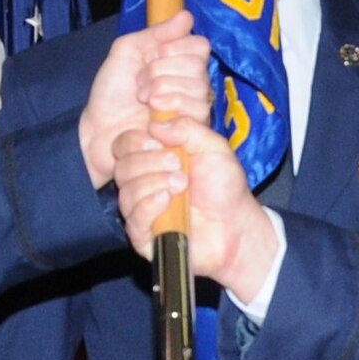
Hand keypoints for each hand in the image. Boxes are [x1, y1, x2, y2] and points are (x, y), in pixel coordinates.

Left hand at [79, 12, 212, 188]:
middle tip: (140, 84)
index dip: (173, 48)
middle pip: (198, 65)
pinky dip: (171, 107)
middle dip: (161, 71)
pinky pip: (198, 110)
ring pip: (198, 87)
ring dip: (163, 89)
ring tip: (143, 100)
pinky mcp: (193, 131)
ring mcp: (195, 108)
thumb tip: (187, 16)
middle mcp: (193, 83)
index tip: (149, 57)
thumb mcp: (127, 51)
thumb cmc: (112, 92)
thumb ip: (156, 33)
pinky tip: (153, 115)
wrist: (99, 128)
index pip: (199, 45)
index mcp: (181, 62)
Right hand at [111, 117, 282, 303]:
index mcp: (154, 158)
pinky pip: (133, 218)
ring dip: (154, 183)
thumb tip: (155, 125)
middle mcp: (143, 182)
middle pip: (122, 166)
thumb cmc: (225, 188)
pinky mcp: (143, 234)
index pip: (125, 144)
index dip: (135, 140)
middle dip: (149, 161)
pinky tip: (169, 202)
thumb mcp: (213, 147)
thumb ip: (188, 128)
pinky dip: (150, 205)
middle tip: (178, 164)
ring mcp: (141, 209)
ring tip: (183, 185)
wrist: (236, 226)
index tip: (157, 141)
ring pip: (126, 191)